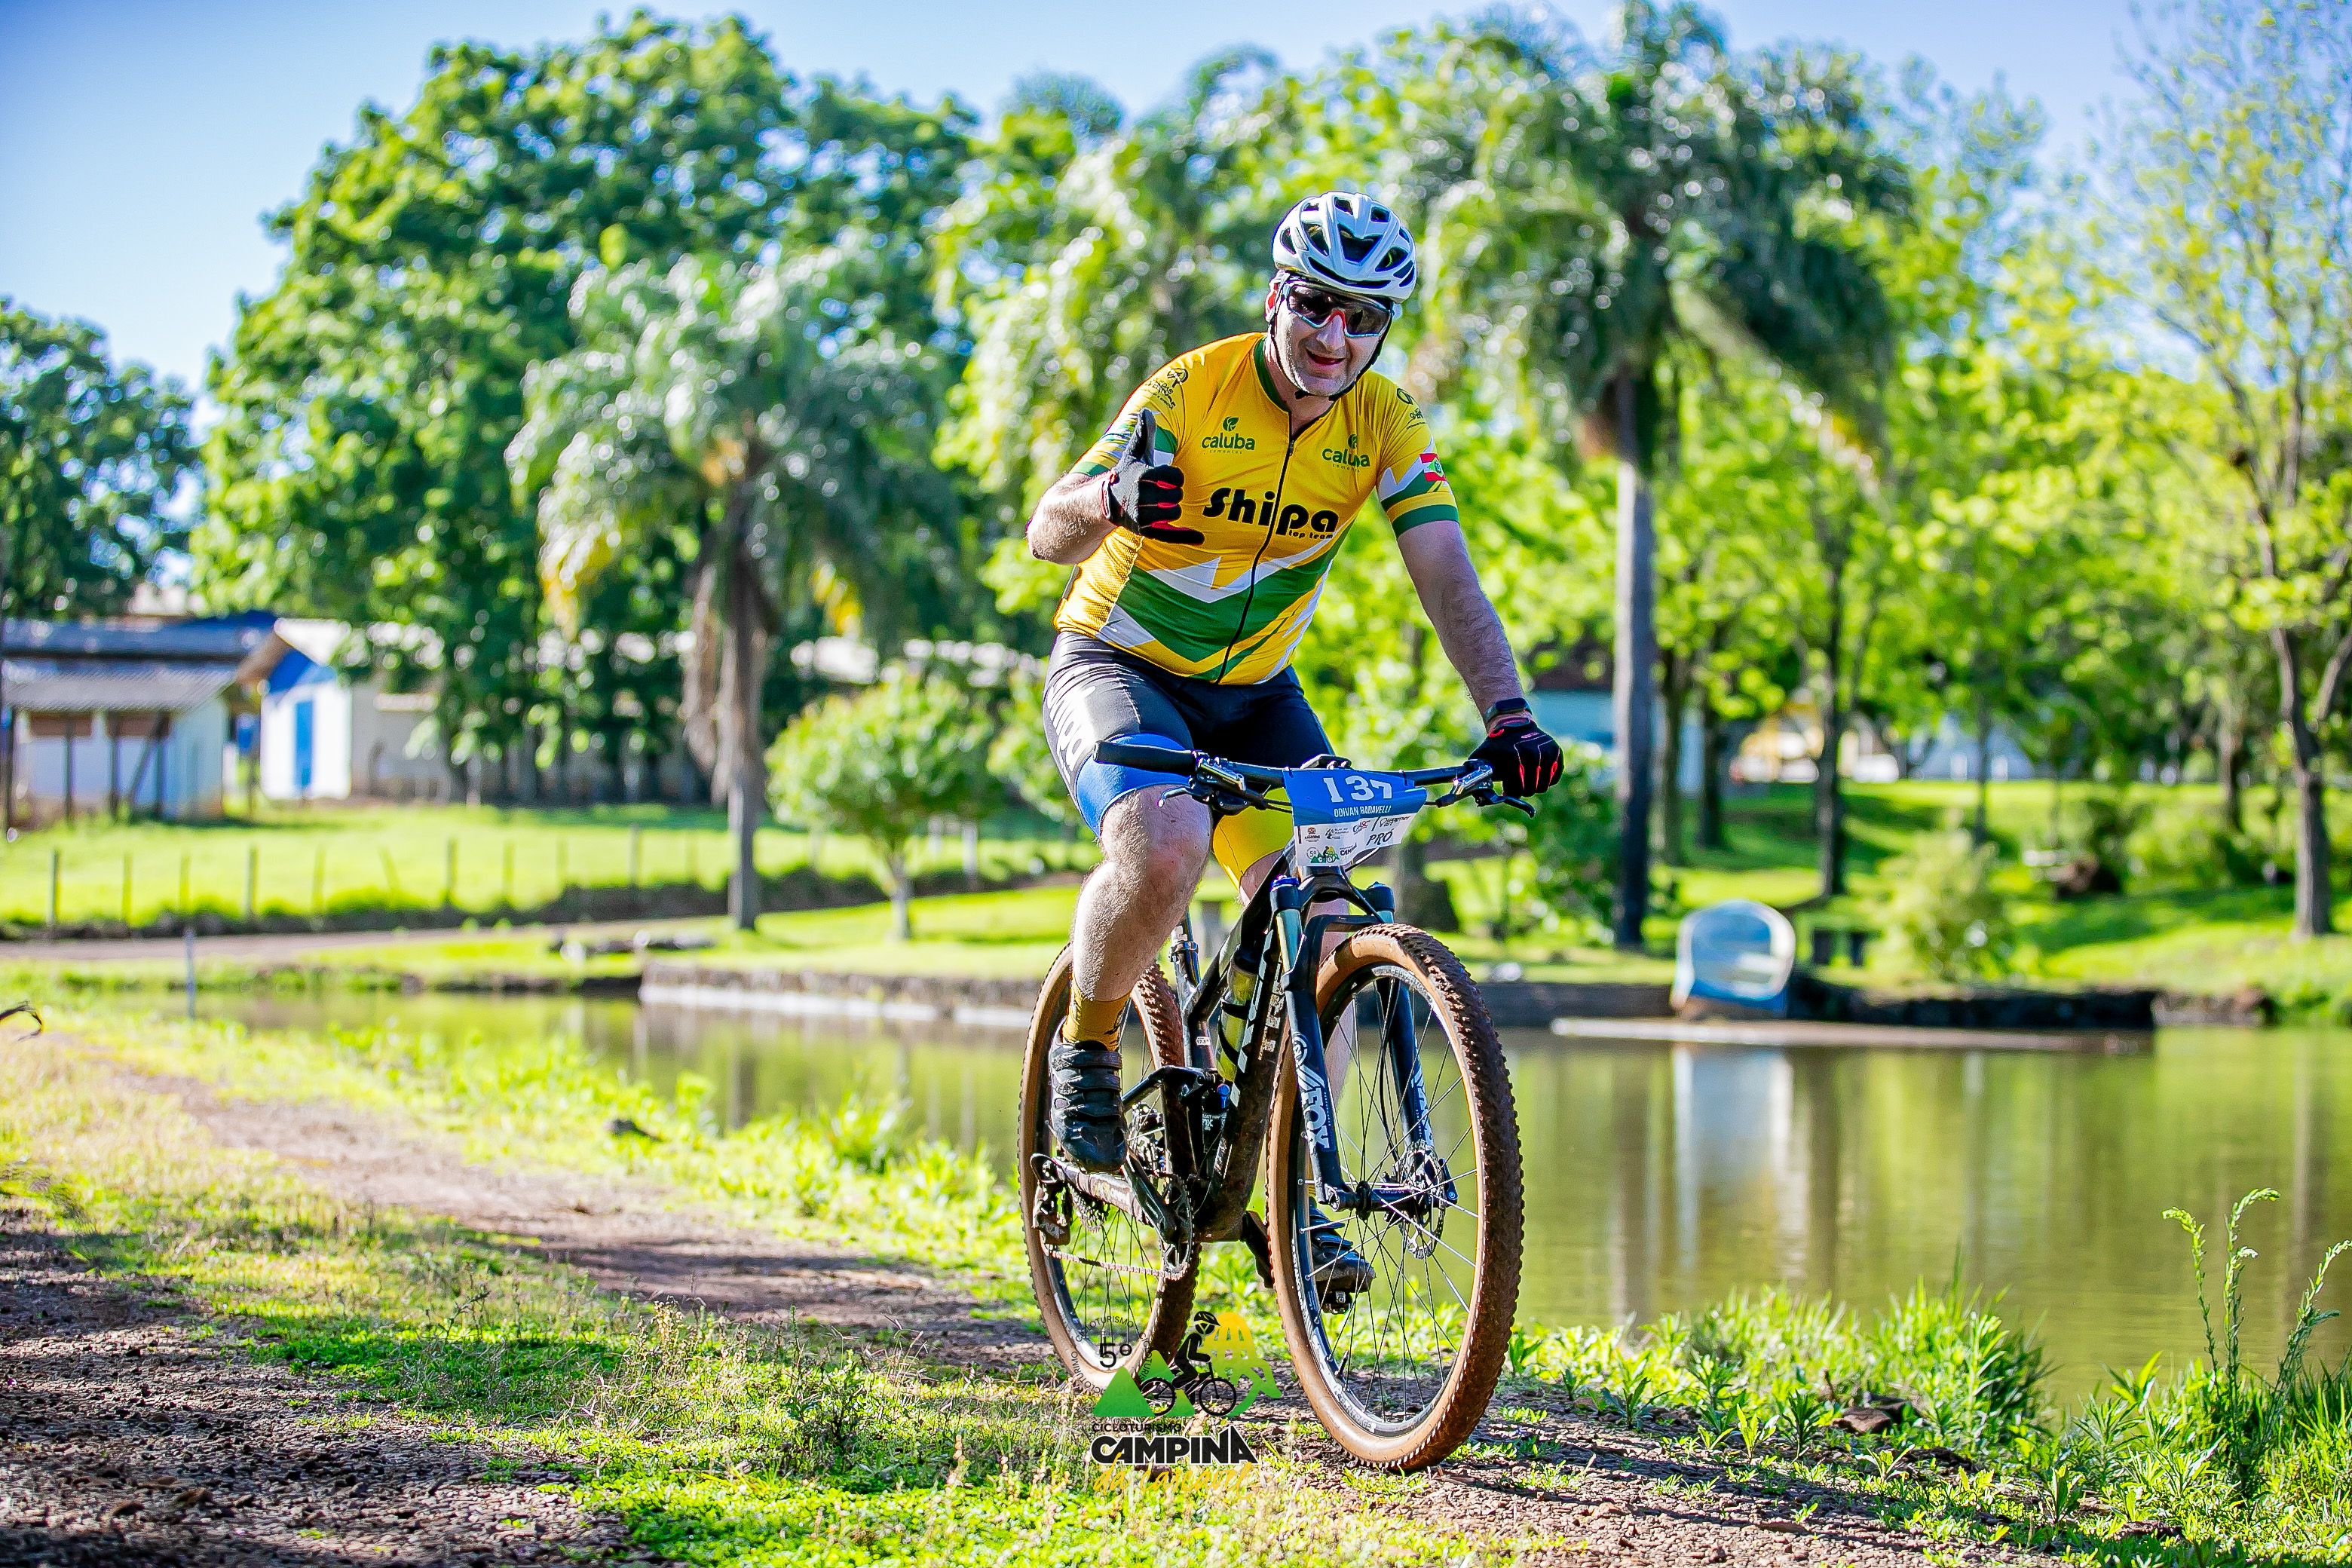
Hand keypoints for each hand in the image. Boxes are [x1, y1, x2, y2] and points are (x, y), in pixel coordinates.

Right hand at [1103, 410, 1200, 544]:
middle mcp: (1140, 496)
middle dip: (1174, 493)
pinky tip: (1200, 538)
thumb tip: (1147, 411)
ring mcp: (1142, 515)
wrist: (1106, 502)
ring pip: (1174, 512)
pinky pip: (1170, 534)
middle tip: (1164, 493)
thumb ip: (1143, 433)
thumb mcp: (1133, 453)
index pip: (1175, 475)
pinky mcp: (1145, 531)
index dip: (1176, 476)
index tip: (1169, 477)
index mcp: (1142, 475)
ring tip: (1161, 505)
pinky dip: (1185, 536)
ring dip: (1173, 509)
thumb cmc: (1126, 474)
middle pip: (1177, 495)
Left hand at [1470, 698, 1562, 796]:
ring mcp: (1546, 750)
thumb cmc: (1495, 745)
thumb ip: (1474, 775)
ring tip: (1525, 780)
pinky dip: (1547, 779)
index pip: (1517, 787)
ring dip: (1534, 786)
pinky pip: (1555, 776)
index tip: (1507, 790)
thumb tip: (1464, 791)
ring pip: (1544, 785)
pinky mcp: (1556, 750)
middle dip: (1522, 790)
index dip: (1512, 792)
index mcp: (1512, 754)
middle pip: (1531, 788)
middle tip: (1517, 786)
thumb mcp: (1481, 757)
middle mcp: (1532, 750)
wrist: (1513, 723)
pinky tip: (1536, 773)